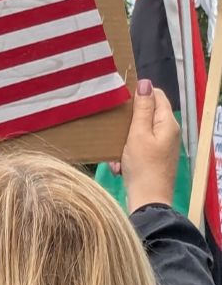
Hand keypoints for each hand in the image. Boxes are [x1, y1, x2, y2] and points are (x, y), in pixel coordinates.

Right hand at [120, 79, 178, 212]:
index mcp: (167, 123)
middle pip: (146, 113)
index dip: (139, 95)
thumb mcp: (138, 134)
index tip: (121, 101)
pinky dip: (126, 153)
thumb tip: (145, 83)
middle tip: (115, 129)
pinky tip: (118, 164)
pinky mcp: (154, 158)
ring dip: (124, 139)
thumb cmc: (143, 167)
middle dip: (128, 121)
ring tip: (116, 151)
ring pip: (139, 131)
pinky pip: (138, 147)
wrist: (148, 201)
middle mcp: (168, 132)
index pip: (157, 95)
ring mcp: (162, 146)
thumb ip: (142, 108)